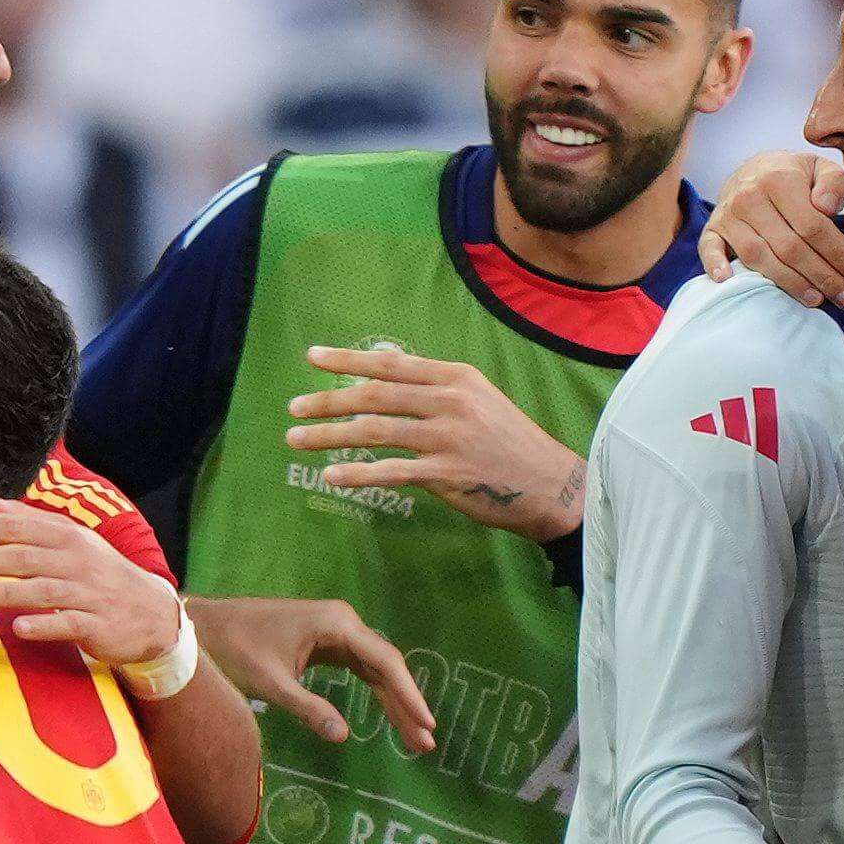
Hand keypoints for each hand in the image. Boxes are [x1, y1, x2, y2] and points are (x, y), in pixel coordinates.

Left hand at [0, 502, 180, 668]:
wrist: (151, 611)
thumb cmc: (97, 573)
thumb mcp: (65, 540)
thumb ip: (22, 520)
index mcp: (65, 536)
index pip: (16, 527)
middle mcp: (76, 561)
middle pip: (23, 556)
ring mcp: (88, 593)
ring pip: (42, 590)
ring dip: (5, 591)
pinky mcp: (97, 624)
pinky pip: (68, 624)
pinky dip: (45, 625)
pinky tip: (19, 628)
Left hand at [197, 593, 435, 752]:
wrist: (207, 626)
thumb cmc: (234, 649)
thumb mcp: (271, 684)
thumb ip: (308, 709)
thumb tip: (343, 737)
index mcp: (337, 624)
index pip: (385, 662)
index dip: (409, 696)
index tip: (426, 723)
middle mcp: (344, 622)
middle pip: (387, 667)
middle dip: (407, 705)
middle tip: (426, 743)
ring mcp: (337, 631)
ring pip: (377, 670)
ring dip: (395, 703)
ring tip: (415, 739)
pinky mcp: (327, 642)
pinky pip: (361, 669)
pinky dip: (375, 693)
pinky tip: (391, 717)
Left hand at [286, 344, 585, 538]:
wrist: (550, 485)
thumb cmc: (509, 444)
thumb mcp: (479, 401)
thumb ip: (435, 391)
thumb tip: (384, 385)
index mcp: (455, 377)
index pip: (390, 363)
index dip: (348, 359)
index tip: (313, 358)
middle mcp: (449, 401)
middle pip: (374, 394)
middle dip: (328, 400)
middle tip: (293, 407)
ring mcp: (447, 437)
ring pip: (375, 430)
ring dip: (330, 436)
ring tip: (297, 440)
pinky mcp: (447, 473)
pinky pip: (392, 471)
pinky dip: (358, 475)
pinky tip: (331, 478)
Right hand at [698, 149, 843, 306]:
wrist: (753, 169)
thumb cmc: (794, 176)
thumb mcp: (821, 168)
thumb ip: (834, 183)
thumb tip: (827, 208)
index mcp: (780, 179)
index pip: (814, 226)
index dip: (839, 255)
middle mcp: (751, 196)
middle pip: (790, 247)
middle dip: (822, 276)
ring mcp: (728, 214)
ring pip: (759, 257)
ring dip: (788, 283)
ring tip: (815, 300)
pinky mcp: (712, 228)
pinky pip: (709, 249)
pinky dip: (715, 265)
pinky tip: (729, 281)